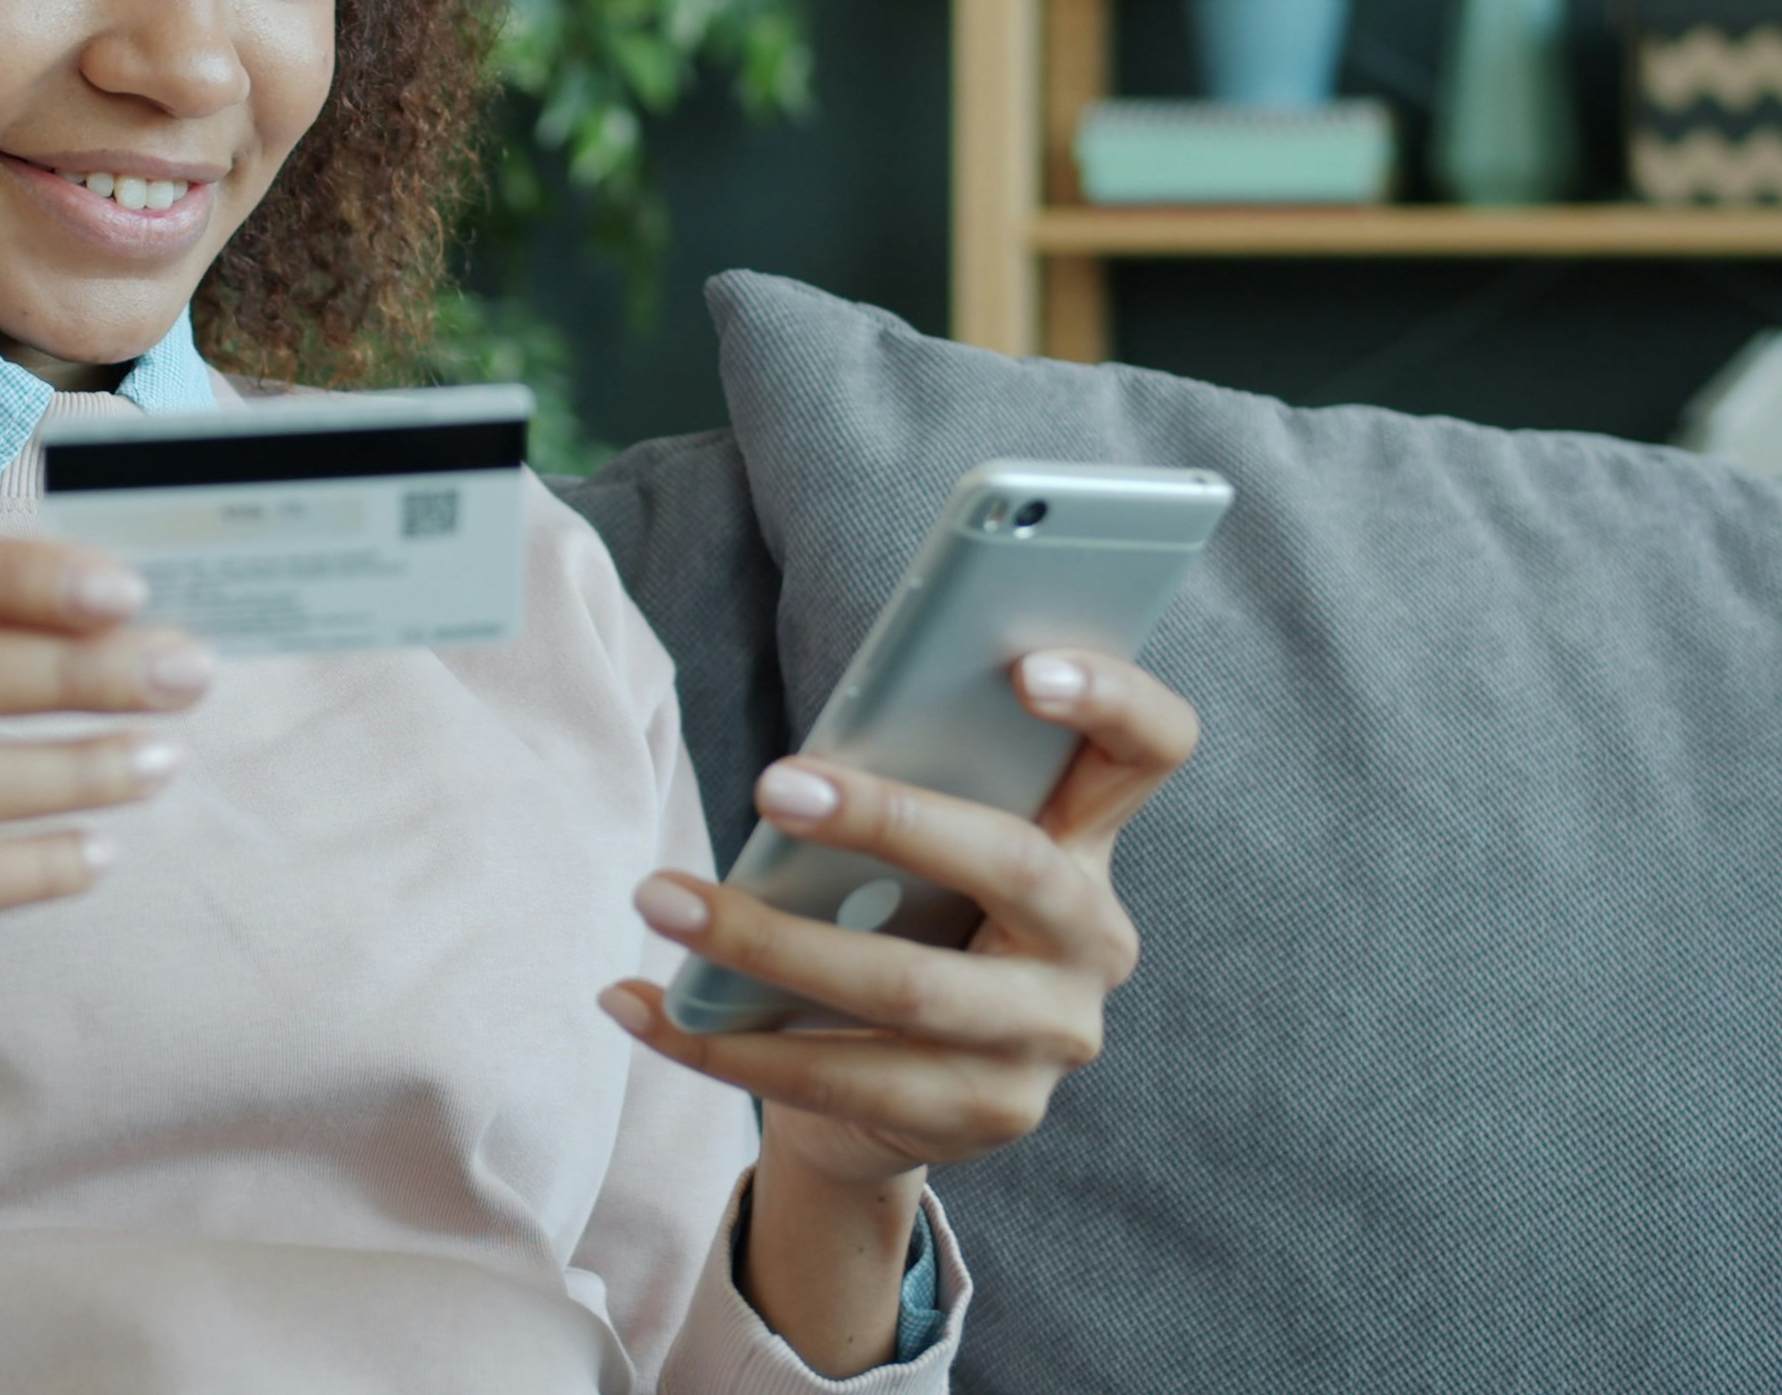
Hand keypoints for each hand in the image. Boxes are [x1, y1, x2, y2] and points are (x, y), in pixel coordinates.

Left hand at [598, 651, 1198, 1189]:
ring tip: (659, 897)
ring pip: (905, 987)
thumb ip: (904, 795)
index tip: (1024, 664)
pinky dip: (712, 1040)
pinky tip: (632, 1003)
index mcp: (1086, 842)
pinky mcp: (978, 1117)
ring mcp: (1045, 1042)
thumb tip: (800, 766)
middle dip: (887, 819)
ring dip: (763, 940)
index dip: (1111, 698)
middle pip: (1012, 864)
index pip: (1148, 751)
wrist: (891, 1099)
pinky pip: (831, 1080)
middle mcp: (1090, 941)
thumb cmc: (899, 922)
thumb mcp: (921, 856)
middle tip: (767, 783)